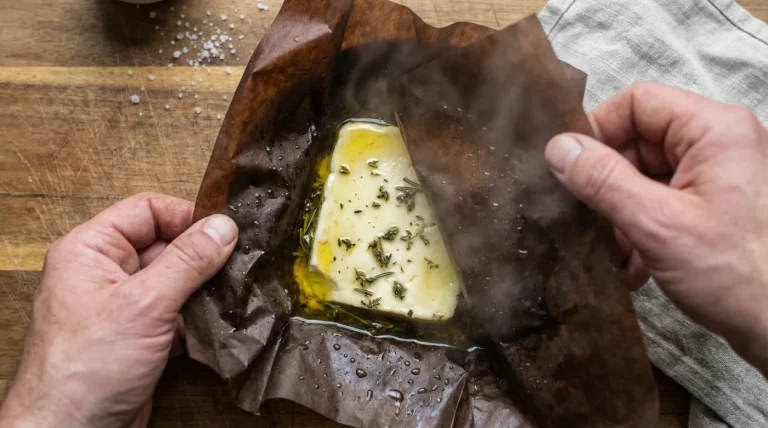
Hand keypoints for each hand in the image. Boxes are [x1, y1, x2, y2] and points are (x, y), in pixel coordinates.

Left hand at [0, 193, 237, 426]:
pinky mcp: (138, 335)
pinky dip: (196, 318)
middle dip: (201, 257)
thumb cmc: (86, 369)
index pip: (146, 211)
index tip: (225, 231)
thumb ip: (187, 261)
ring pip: (175, 281)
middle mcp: (104, 273)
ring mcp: (122, 306)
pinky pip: (175, 312)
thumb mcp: (145, 304)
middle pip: (165, 245)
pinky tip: (216, 326)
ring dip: (202, 290)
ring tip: (231, 294)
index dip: (186, 216)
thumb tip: (223, 226)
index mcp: (90, 250)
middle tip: (237, 265)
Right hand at [544, 82, 767, 375]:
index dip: (599, 130)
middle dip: (609, 184)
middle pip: (640, 142)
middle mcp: (720, 145)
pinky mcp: (717, 210)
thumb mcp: (658, 224)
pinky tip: (634, 267)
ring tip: (616, 253)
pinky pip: (664, 204)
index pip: (638, 102)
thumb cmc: (742, 275)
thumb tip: (559, 148)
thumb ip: (603, 181)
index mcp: (715, 130)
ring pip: (647, 177)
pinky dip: (642, 231)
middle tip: (590, 221)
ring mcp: (720, 179)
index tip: (570, 168)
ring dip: (622, 214)